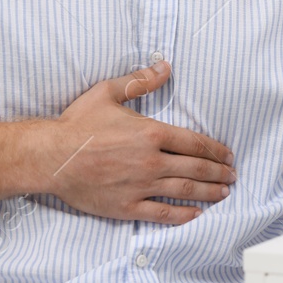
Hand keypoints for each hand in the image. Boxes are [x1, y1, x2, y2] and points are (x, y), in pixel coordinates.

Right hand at [35, 60, 236, 225]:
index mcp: (150, 133)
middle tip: (232, 175)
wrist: (50, 157)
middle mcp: (151, 161)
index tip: (228, 154)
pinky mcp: (126, 206)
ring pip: (184, 191)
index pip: (194, 143)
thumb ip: (140, 80)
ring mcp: (140, 186)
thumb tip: (165, 66)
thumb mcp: (108, 92)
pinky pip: (162, 214)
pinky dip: (183, 215)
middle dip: (218, 173)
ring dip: (208, 193)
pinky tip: (197, 214)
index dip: (215, 150)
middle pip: (195, 168)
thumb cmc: (77, 124)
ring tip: (223, 193)